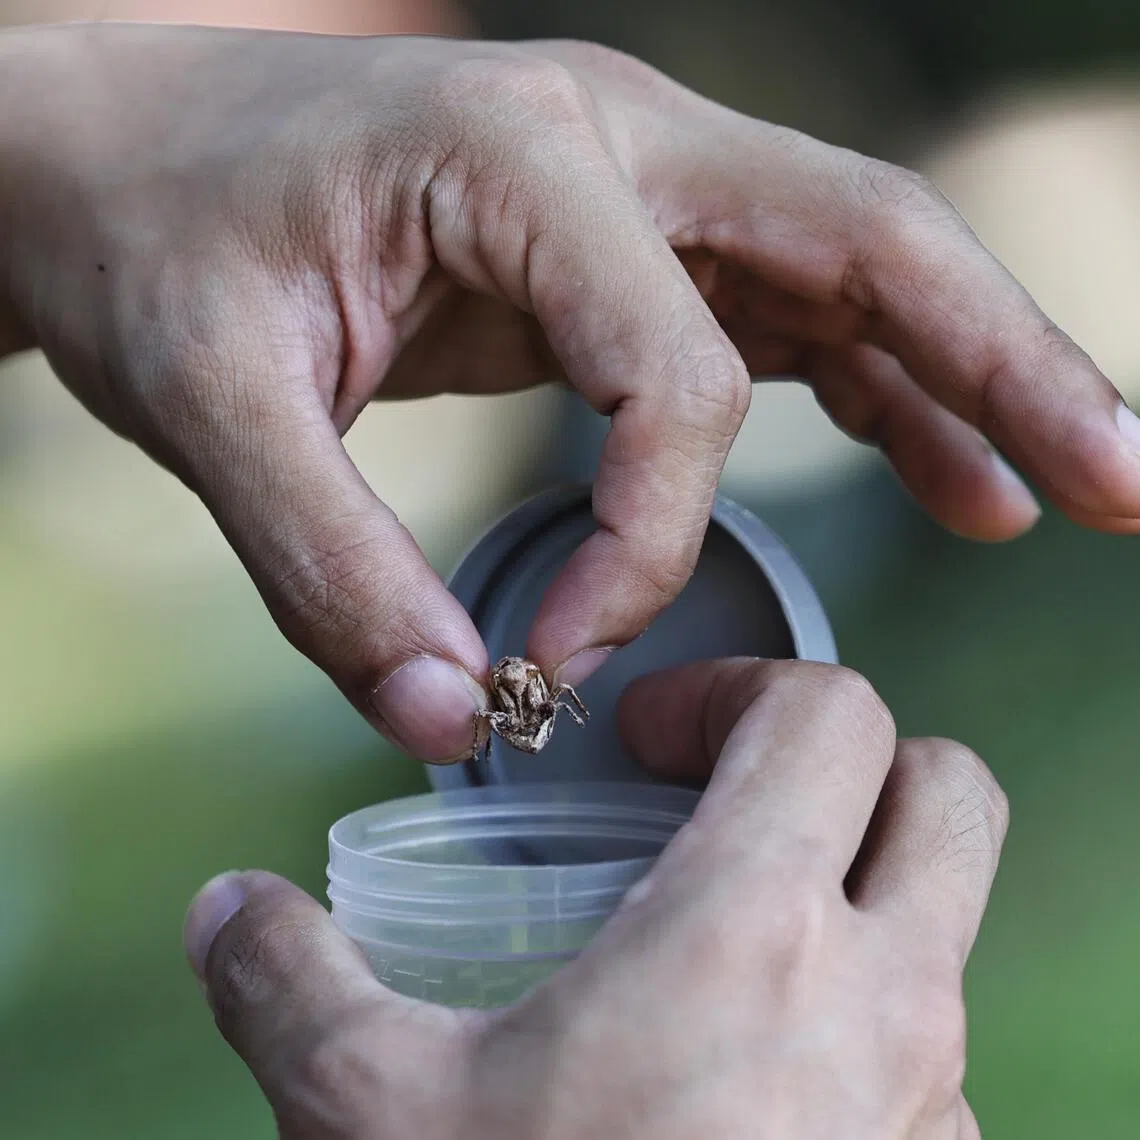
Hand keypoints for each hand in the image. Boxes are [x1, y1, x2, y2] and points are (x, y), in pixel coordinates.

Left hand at [4, 25, 1138, 761]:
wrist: (120, 160)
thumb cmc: (156, 243)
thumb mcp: (209, 398)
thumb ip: (325, 565)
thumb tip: (444, 714)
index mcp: (519, 154)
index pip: (670, 366)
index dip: (642, 542)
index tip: (552, 665)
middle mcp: (611, 142)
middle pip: (860, 240)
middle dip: (1002, 363)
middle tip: (1117, 481)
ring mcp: (628, 185)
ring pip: (847, 268)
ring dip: (964, 376)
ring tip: (1057, 488)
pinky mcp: (613, 246)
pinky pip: (777, 310)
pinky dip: (869, 386)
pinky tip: (930, 461)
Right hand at [184, 659, 1006, 1138]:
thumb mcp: (369, 1122)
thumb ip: (288, 984)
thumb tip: (228, 912)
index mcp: (754, 937)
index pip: (833, 715)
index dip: (739, 687)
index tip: (650, 740)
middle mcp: (884, 1008)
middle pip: (948, 791)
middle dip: (845, 759)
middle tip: (723, 794)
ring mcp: (934, 1107)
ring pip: (948, 922)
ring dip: (851, 887)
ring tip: (717, 933)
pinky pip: (930, 1049)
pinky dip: (854, 1012)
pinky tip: (743, 1070)